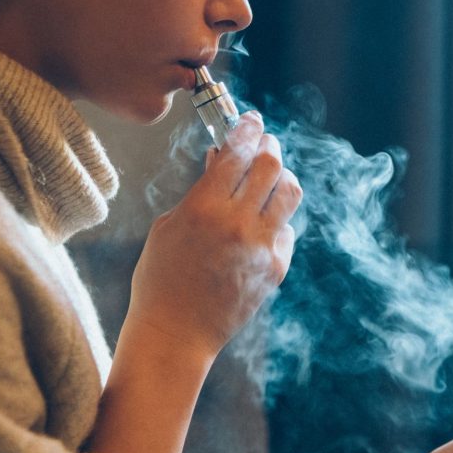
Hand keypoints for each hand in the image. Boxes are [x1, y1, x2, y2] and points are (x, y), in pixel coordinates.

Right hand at [125, 112, 301, 360]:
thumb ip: (200, 190)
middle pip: (271, 165)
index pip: (238, 151)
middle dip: (269, 146)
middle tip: (265, 142)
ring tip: (271, 177)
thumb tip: (222, 157)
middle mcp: (238, 223)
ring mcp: (261, 246)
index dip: (247, 129)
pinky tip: (261, 224)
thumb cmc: (162, 278)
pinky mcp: (275, 268)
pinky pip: (286, 230)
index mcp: (204, 207)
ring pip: (290, 193)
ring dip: (282, 177)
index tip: (251, 119)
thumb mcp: (169, 225)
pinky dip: (277, 219)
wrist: (176, 333)